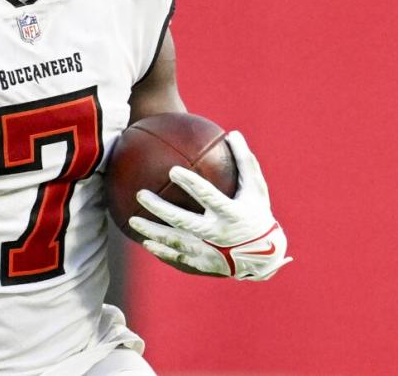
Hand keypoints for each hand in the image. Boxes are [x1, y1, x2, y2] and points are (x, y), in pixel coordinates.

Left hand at [129, 131, 291, 280]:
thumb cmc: (257, 214)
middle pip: (184, 221)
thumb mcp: (256, 188)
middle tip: (140, 194)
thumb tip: (233, 133)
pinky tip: (145, 243)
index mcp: (232, 214)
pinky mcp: (204, 264)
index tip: (173, 170)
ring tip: (133, 221)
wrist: (265, 257)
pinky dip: (162, 251)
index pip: (209, 196)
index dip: (191, 184)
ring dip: (153, 232)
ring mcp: (210, 252)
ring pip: (176, 242)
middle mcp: (219, 235)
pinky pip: (179, 257)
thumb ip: (245, 162)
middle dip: (160, 209)